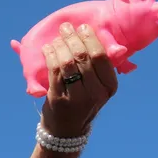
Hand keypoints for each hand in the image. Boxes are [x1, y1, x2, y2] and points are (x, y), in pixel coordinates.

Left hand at [40, 22, 117, 137]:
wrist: (66, 130)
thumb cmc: (83, 102)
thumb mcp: (97, 87)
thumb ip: (98, 67)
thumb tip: (96, 36)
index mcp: (109, 86)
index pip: (101, 56)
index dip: (91, 38)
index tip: (82, 27)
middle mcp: (96, 92)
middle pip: (84, 57)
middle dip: (73, 38)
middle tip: (66, 28)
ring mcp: (76, 97)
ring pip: (68, 63)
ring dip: (60, 46)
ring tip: (56, 38)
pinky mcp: (58, 99)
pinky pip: (54, 72)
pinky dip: (50, 56)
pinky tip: (47, 49)